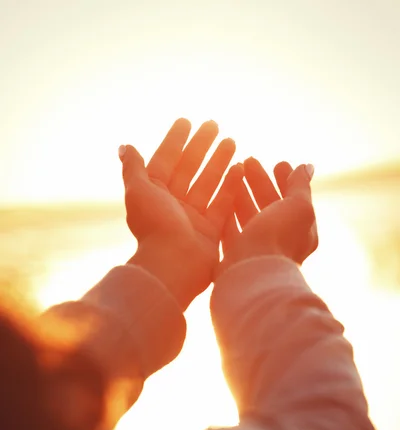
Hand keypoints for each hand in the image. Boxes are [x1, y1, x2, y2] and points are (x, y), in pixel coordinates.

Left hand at [119, 118, 242, 309]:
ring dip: (219, 162)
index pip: (165, 160)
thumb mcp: (138, 192)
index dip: (175, 140)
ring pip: (208, 183)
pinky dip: (231, 187)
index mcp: (154, 194)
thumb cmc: (154, 226)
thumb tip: (124, 146)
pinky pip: (223, 204)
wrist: (173, 265)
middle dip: (201, 146)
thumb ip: (134, 168)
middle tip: (214, 124)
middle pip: (189, 169)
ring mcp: (193, 218)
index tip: (187, 121)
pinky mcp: (211, 231)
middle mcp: (173, 204)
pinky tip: (240, 168)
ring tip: (232, 141)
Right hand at [219, 158, 317, 275]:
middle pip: (268, 206)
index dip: (286, 180)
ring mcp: (255, 249)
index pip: (294, 200)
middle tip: (248, 160)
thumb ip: (300, 186)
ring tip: (231, 172)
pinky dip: (226, 212)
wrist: (251, 275)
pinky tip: (219, 196)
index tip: (277, 162)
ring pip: (247, 216)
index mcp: (300, 231)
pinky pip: (230, 230)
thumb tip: (307, 166)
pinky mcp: (235, 256)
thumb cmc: (278, 239)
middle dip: (260, 182)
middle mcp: (279, 240)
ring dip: (240, 194)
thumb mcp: (298, 207)